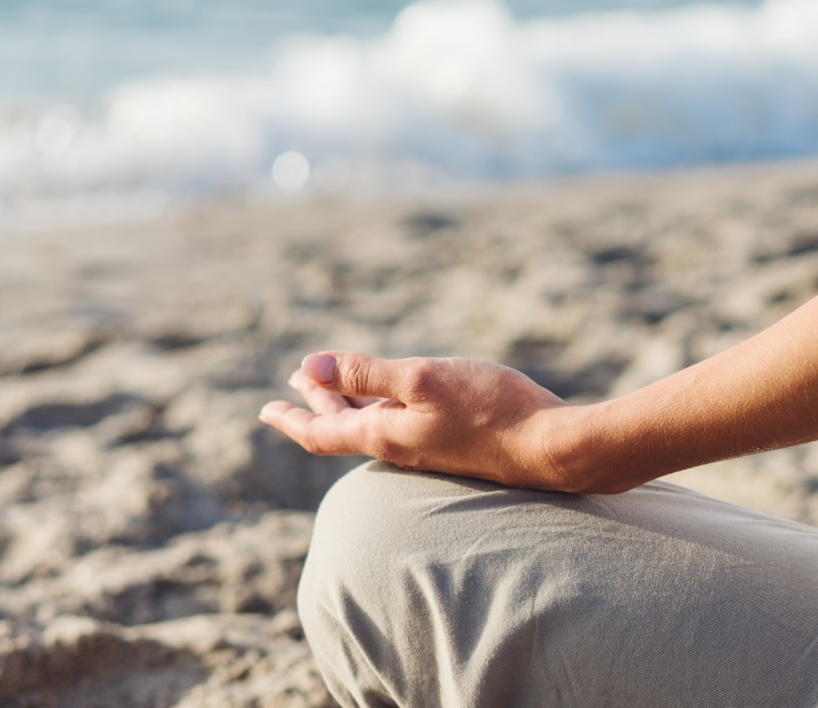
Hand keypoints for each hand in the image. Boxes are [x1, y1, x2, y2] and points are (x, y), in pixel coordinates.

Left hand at [258, 352, 583, 490]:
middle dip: (317, 401)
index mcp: (385, 434)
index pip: (321, 431)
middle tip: (294, 382)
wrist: (552, 449)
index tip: (265, 409)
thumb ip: (366, 373)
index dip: (291, 418)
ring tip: (332, 384)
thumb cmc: (491, 409)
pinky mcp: (454, 442)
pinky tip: (392, 397)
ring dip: (348, 401)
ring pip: (374, 423)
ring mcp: (428, 447)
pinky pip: (402, 423)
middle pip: (345, 425)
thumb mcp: (422, 380)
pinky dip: (381, 405)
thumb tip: (309, 368)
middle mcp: (401, 446)